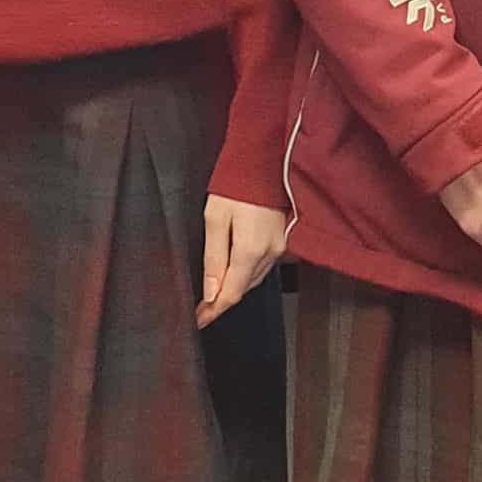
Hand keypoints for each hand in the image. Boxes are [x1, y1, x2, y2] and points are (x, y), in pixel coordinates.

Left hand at [198, 196, 289, 326]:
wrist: (264, 160)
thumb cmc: (237, 184)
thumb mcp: (215, 219)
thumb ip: (213, 258)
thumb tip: (211, 292)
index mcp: (251, 250)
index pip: (230, 294)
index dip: (213, 310)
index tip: (198, 320)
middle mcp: (269, 253)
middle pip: (242, 290)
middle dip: (220, 301)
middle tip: (200, 309)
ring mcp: (279, 248)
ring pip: (252, 280)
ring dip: (233, 288)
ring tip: (212, 294)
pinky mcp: (282, 241)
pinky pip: (262, 267)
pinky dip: (245, 274)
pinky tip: (233, 273)